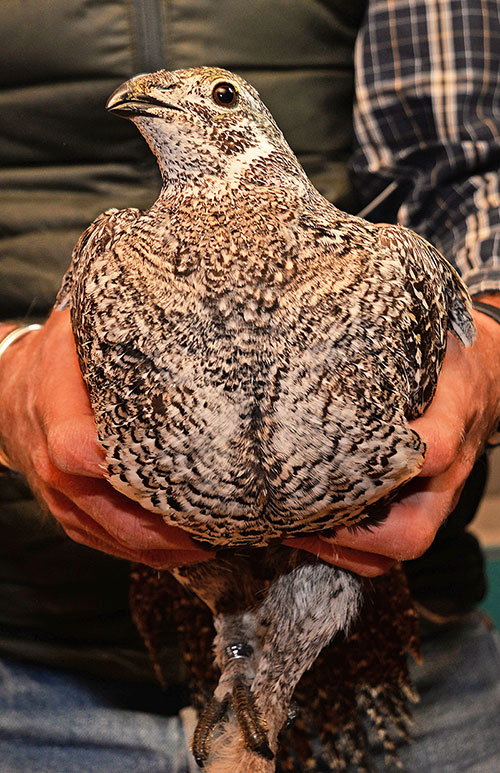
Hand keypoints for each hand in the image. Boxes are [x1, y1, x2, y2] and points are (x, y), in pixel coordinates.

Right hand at [0, 309, 214, 568]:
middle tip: (221, 524)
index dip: (124, 468)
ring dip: (163, 548)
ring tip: (216, 541)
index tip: (183, 475)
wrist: (11, 389)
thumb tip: (194, 321)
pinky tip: (183, 549)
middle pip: (106, 510)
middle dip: (165, 526)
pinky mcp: (68, 512)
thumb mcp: (81, 332)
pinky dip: (146, 552)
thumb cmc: (59, 357)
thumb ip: (124, 335)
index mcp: (52, 409)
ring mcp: (57, 494)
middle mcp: (50, 461)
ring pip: (111, 536)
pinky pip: (105, 542)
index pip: (76, 448)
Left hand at [285, 297, 499, 575]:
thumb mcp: (425, 336)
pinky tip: (309, 531)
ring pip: (401, 549)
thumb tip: (313, 329)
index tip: (330, 459)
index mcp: (452, 418)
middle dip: (352, 534)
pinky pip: (393, 550)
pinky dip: (352, 551)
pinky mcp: (423, 505)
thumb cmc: (446, 354)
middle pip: (414, 530)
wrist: (485, 376)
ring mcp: (437, 496)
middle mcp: (448, 471)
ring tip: (290, 529)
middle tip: (293, 515)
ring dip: (344, 549)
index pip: (433, 450)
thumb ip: (385, 341)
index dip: (388, 462)